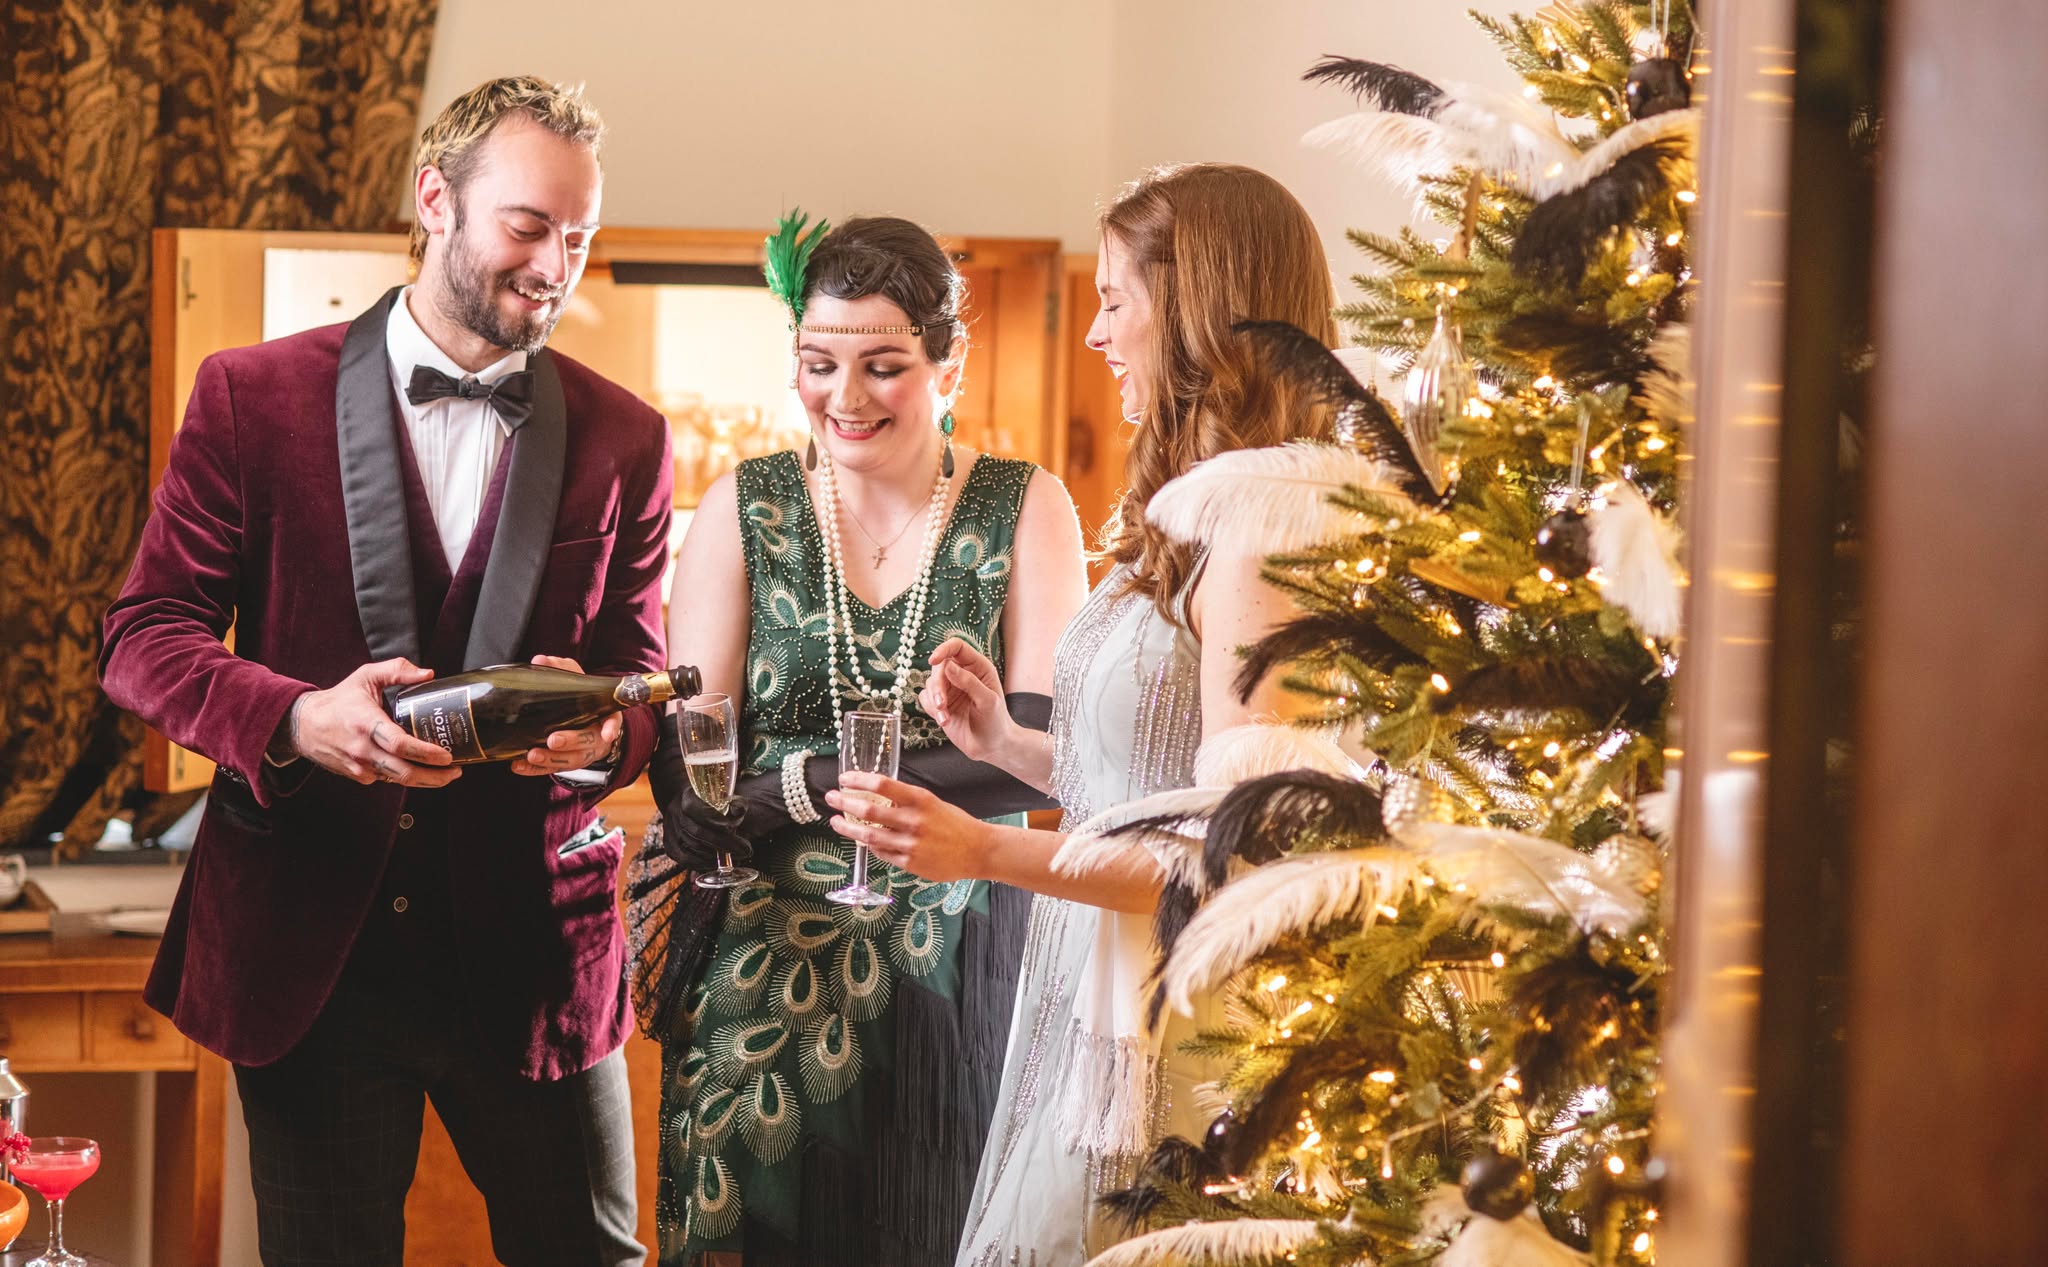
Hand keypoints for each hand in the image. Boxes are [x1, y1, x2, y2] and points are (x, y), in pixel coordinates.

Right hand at [289, 658, 460, 786]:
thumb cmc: (339, 700)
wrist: (303, 724)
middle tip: (456, 769)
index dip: (426, 753)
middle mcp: (362, 749)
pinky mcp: (358, 775)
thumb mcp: (366, 676)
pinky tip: (421, 770)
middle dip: (435, 776)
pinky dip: (406, 777)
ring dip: (426, 781)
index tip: (447, 755)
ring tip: (447, 774)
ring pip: (398, 781)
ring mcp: (359, 766)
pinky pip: (388, 780)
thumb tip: (427, 674)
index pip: (400, 744)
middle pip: (404, 771)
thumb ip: (396, 670)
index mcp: (366, 722)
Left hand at [511, 655, 622, 776]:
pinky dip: (534, 770)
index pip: (613, 721)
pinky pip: (550, 769)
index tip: (607, 735)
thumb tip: (540, 660)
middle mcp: (596, 737)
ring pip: (570, 761)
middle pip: (587, 743)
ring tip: (531, 755)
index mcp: (604, 715)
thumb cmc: (581, 697)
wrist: (582, 718)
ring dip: (550, 759)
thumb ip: (561, 667)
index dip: (611, 729)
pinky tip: (518, 766)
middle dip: (570, 742)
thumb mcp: (575, 678)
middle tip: (553, 740)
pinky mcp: (563, 762)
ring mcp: (581, 752)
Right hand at [648, 710, 751, 870]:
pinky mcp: (668, 838)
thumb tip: (717, 709)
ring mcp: (668, 825)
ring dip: (714, 854)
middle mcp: (671, 810)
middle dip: (725, 842)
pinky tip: (714, 862)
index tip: (739, 812)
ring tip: (739, 853)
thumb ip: (713, 740)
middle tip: (748, 847)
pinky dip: (697, 862)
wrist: (666, 769)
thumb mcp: (704, 746)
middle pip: (698, 834)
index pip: (696, 809)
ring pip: (689, 848)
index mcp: (682, 789)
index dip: (719, 816)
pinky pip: (679, 856)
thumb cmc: (694, 757)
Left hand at [826, 772, 989, 883]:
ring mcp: (910, 844)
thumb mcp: (932, 803)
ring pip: (869, 836)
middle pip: (869, 810)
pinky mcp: (910, 863)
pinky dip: (871, 846)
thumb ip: (906, 802)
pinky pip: (882, 853)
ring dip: (848, 828)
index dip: (859, 780)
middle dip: (845, 803)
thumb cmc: (956, 824)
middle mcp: (914, 820)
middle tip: (831, 797)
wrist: (978, 850)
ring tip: (836, 822)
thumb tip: (877, 798)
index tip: (844, 778)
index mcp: (920, 800)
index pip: (882, 785)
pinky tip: (864, 841)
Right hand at [919, 638, 1013, 764]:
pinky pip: (926, 699)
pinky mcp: (941, 704)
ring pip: (930, 683)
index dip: (944, 650)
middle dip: (937, 685)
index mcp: (978, 667)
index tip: (934, 660)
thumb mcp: (987, 701)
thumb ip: (969, 682)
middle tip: (942, 704)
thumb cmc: (996, 721)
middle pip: (939, 666)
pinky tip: (944, 721)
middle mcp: (962, 674)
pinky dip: (931, 709)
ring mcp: (950, 689)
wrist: (991, 747)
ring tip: (945, 718)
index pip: (957, 647)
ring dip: (934, 700)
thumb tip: (948, 665)